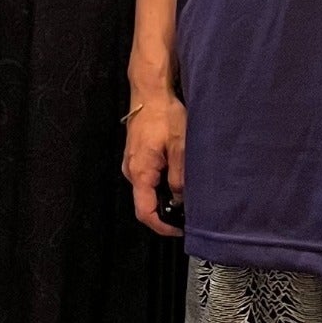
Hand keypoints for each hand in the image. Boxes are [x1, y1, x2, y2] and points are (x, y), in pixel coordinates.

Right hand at [124, 86, 185, 238]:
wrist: (150, 93)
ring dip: (165, 195)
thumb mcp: (180, 147)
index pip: (145, 212)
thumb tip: (181, 199)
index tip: (180, 229)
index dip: (162, 226)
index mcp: (141, 172)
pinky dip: (162, 183)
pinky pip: (148, 178)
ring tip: (187, 190)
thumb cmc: (164, 116)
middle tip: (190, 210)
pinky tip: (177, 174)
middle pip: (145, 203)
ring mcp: (132, 163)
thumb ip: (180, 177)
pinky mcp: (136, 156)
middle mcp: (131, 171)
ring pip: (147, 190)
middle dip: (167, 211)